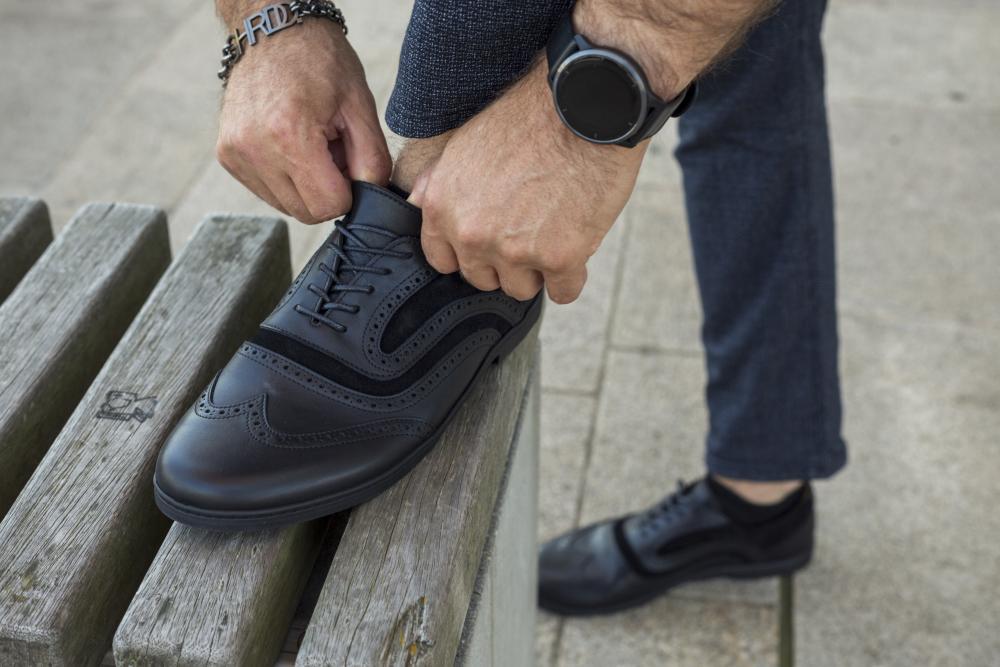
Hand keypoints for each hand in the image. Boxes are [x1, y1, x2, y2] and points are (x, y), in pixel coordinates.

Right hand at [216, 20, 390, 222]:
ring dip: (305, 186)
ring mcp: (236, 153)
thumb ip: (372, 161)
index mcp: (289, 135)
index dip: (349, 192)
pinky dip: (285, 178)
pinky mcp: (226, 155)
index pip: (329, 206)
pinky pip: (267, 192)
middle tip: (331, 150)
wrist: (274, 30)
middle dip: (327, 190)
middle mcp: (254, 148)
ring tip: (310, 144)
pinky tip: (289, 145)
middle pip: (306, 212)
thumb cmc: (320, 61)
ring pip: (286, 206)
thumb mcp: (360, 106)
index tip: (348, 162)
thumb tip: (370, 200)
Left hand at [409, 61, 645, 303]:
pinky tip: (578, 245)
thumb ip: (438, 185)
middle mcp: (472, 234)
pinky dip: (573, 274)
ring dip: (539, 269)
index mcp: (443, 207)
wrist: (585, 103)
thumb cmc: (530, 116)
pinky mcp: (560, 258)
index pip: (444, 261)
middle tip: (531, 227)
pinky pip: (564, 292)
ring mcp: (515, 250)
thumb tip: (417, 204)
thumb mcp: (464, 146)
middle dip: (506, 261)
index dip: (470, 252)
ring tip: (556, 230)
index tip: (491, 239)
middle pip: (484, 279)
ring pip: (522, 288)